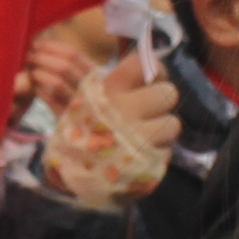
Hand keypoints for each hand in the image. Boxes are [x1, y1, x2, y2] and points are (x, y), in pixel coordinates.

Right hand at [42, 60, 178, 205]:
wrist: (66, 173)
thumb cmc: (79, 131)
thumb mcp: (86, 99)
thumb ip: (116, 85)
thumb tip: (149, 70)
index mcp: (111, 90)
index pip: (146, 65)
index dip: (154, 69)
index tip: (151, 78)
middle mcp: (127, 109)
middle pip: (168, 93)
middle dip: (160, 102)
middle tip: (149, 111)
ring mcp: (140, 137)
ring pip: (173, 124)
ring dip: (160, 130)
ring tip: (144, 137)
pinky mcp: (149, 162)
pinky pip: (167, 151)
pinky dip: (156, 154)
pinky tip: (140, 156)